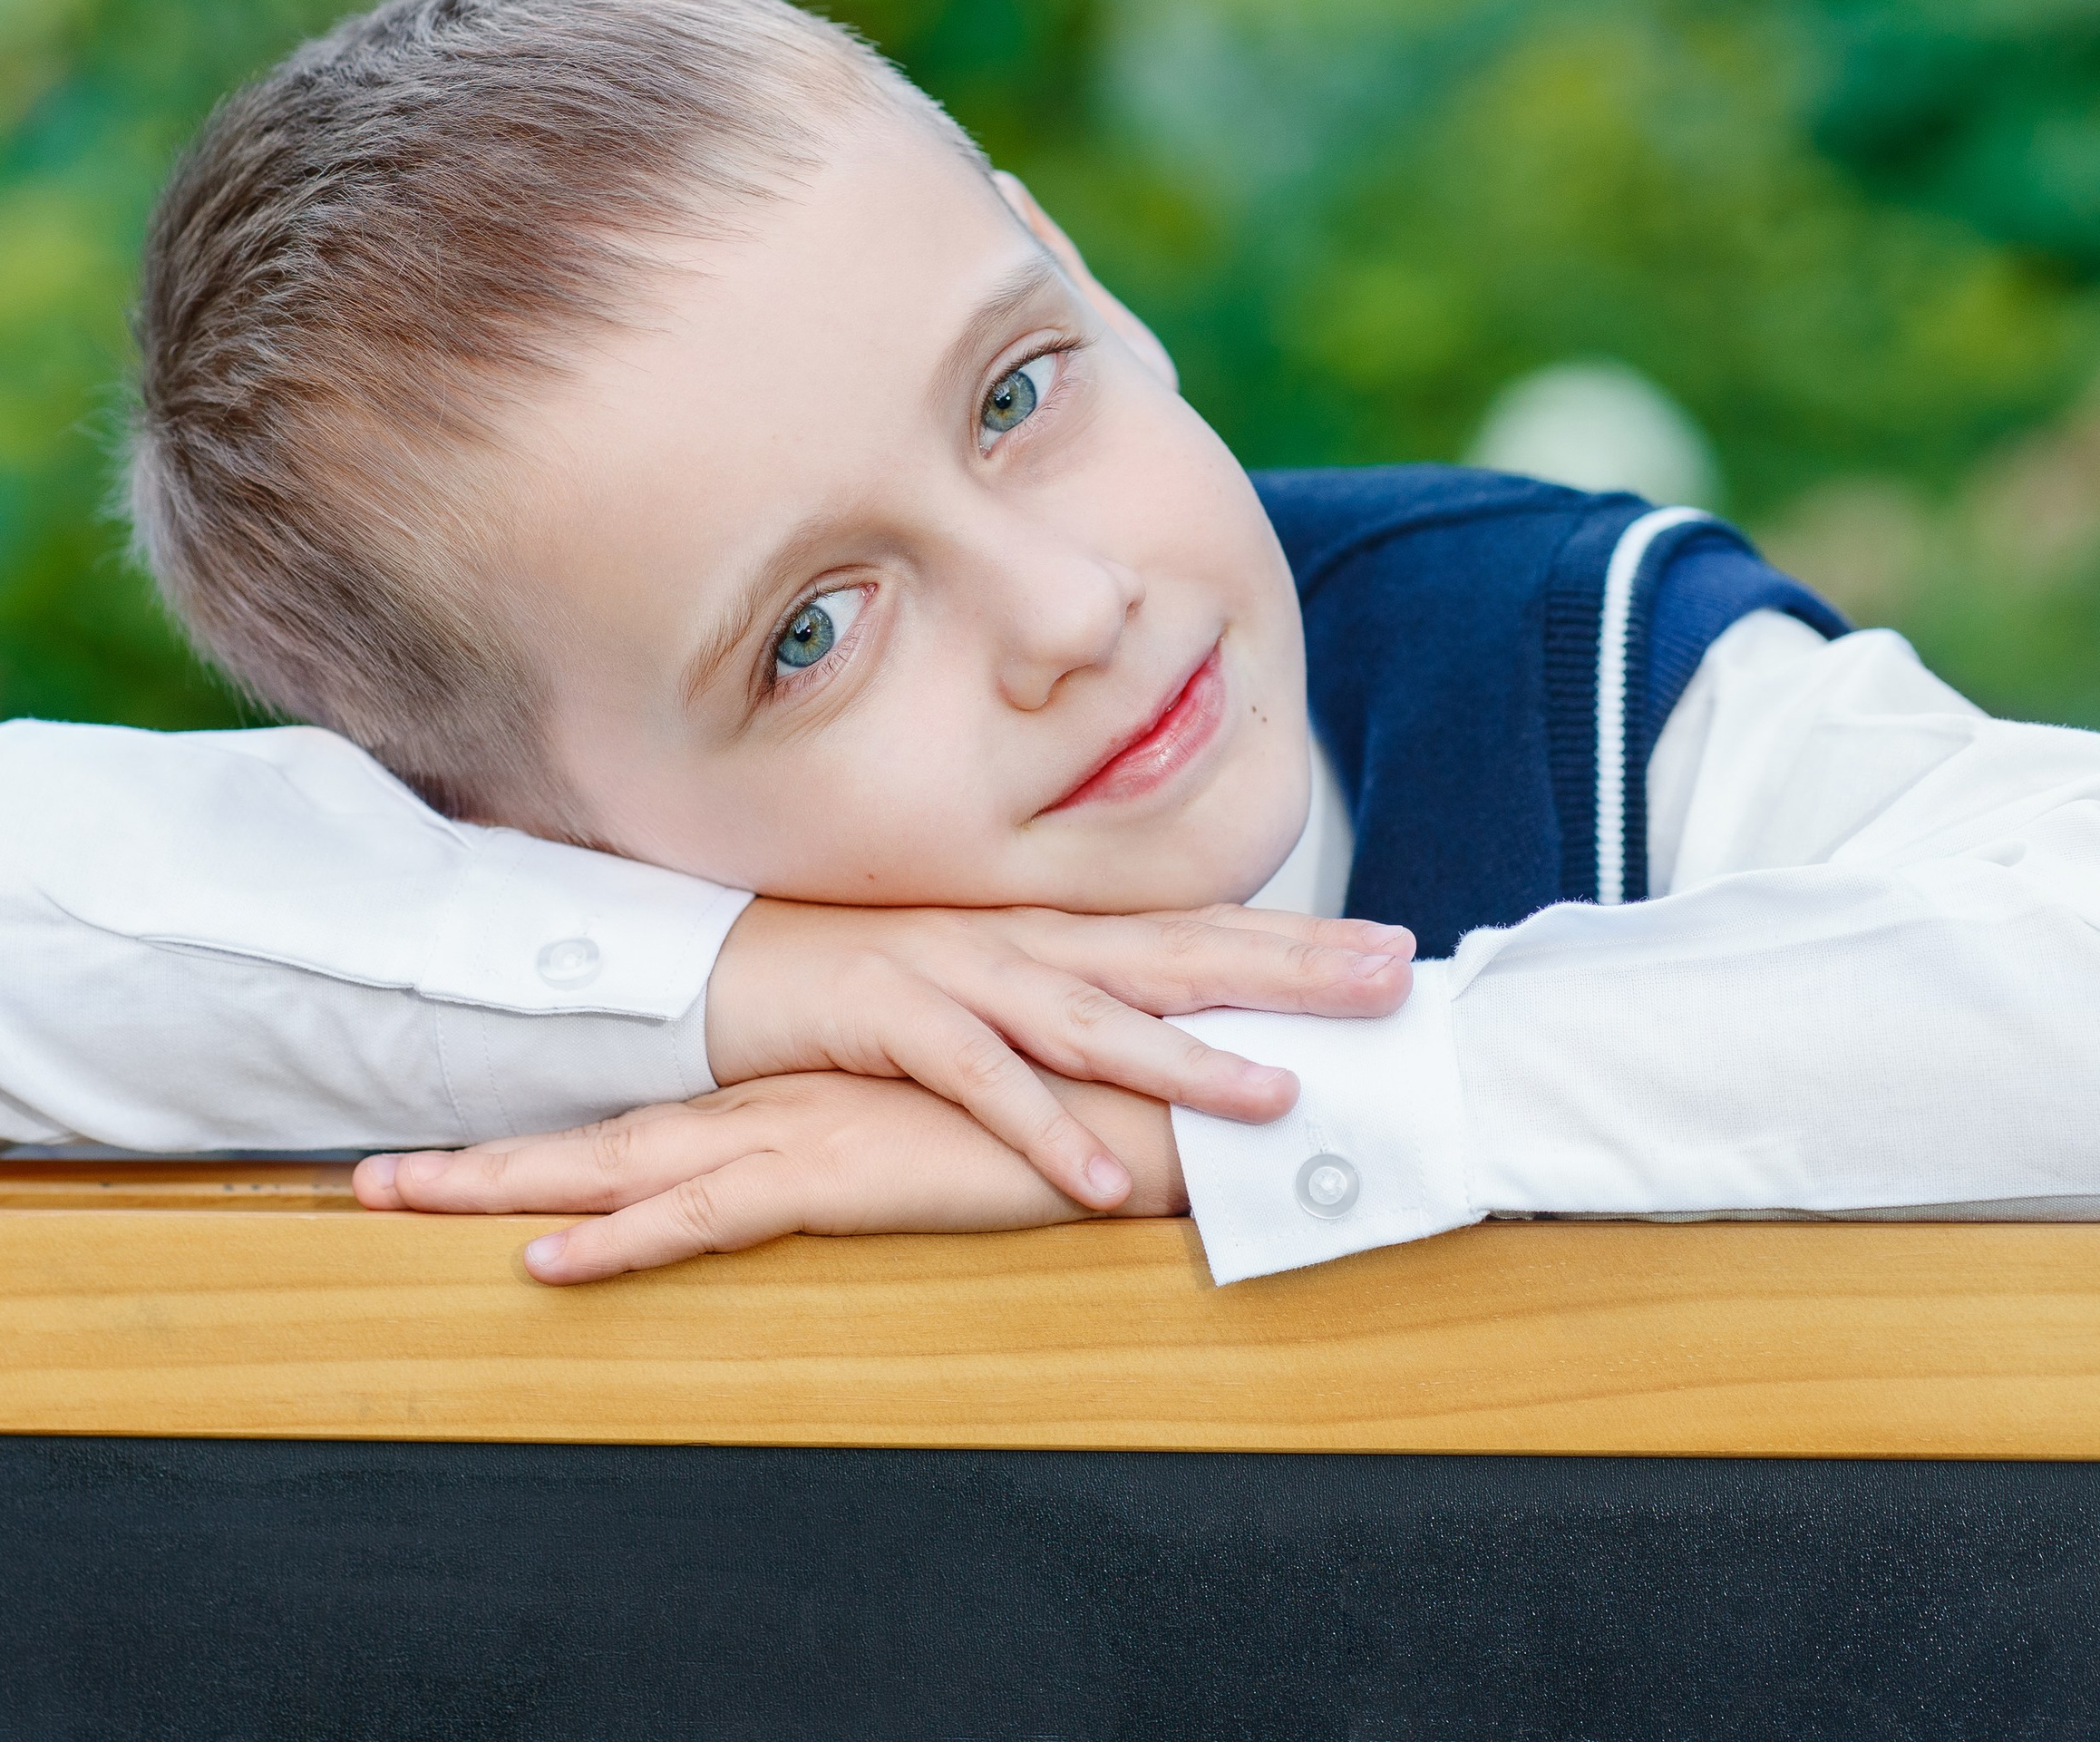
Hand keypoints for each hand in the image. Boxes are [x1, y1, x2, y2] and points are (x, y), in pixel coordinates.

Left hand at [353, 1071, 1185, 1282]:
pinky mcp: (831, 1168)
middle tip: (371, 1180)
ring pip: (621, 1162)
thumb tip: (828, 1149)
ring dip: (507, 1184)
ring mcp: (790, 1131)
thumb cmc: (1034, 1101)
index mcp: (783, 1094)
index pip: (643, 1118)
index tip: (455, 1157)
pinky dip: (621, 1239)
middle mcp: (767, 1104)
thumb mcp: (928, 1117)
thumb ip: (869, 1129)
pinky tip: (547, 1263)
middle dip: (481, 1162)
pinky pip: (705, 1213)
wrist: (1119, 1083)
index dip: (547, 1142)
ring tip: (400, 1197)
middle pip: (600, 1135)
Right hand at [699, 896, 1408, 1210]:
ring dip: (1186, 1059)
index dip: (1293, 941)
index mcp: (1049, 934)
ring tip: (1277, 1099)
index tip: (1393, 949)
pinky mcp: (891, 1015)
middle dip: (1286, 969)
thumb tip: (1158, 1043)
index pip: (1191, 931)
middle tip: (1392, 981)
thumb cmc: (861, 988)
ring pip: (1090, 1017)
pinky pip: (979, 1081)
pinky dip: (1041, 1129)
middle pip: (1173, 953)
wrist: (719, 965)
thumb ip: (1064, 1010)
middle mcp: (1020, 940)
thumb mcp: (979, 992)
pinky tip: (1099, 1181)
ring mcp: (958, 971)